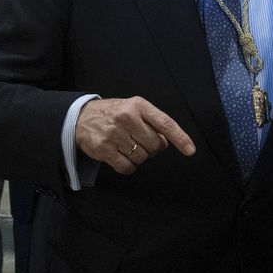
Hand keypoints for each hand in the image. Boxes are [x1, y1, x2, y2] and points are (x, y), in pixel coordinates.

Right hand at [76, 96, 195, 174]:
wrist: (81, 117)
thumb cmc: (113, 113)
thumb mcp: (133, 108)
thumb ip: (151, 121)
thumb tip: (167, 142)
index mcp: (139, 105)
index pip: (164, 123)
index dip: (180, 137)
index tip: (190, 150)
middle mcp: (127, 117)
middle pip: (154, 145)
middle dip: (152, 148)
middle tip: (141, 142)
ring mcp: (114, 134)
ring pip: (141, 157)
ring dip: (139, 157)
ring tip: (128, 146)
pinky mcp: (104, 149)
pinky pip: (126, 167)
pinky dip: (128, 167)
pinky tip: (122, 158)